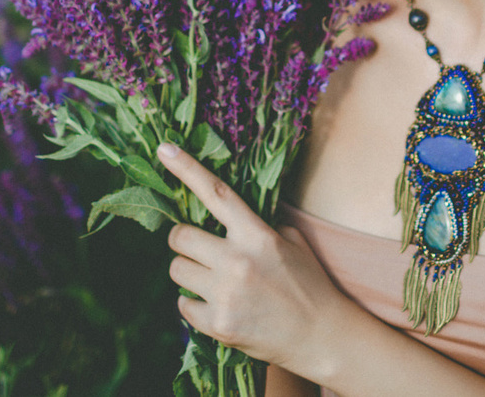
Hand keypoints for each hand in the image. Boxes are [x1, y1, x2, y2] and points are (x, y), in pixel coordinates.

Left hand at [157, 142, 345, 370]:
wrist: (321, 337)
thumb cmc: (308, 285)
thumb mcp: (293, 243)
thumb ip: (258, 226)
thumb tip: (225, 214)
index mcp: (257, 235)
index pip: (215, 194)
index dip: (187, 168)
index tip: (164, 148)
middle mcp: (237, 261)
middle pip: (180, 235)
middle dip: (185, 240)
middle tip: (201, 250)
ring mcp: (225, 295)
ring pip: (176, 269)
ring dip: (188, 271)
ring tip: (213, 281)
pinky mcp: (217, 324)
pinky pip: (183, 304)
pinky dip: (194, 305)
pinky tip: (219, 307)